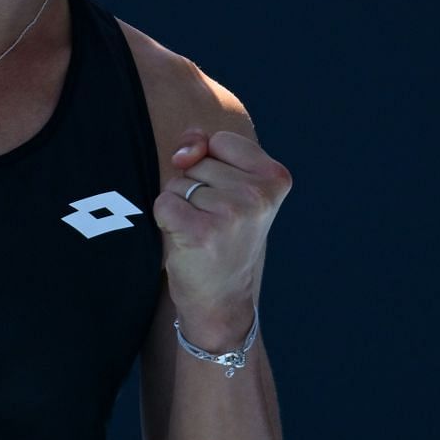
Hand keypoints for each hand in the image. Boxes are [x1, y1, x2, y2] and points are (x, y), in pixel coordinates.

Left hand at [153, 128, 292, 327]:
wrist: (222, 298)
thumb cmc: (224, 236)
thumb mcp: (229, 185)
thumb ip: (206, 149)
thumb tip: (184, 153)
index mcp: (275, 177)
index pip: (220, 141)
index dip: (211, 166)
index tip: (227, 199)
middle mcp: (258, 194)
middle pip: (198, 163)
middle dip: (196, 189)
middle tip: (215, 222)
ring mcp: (232, 213)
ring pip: (178, 183)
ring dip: (181, 206)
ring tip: (204, 232)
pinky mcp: (202, 232)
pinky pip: (163, 203)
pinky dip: (165, 219)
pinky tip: (186, 240)